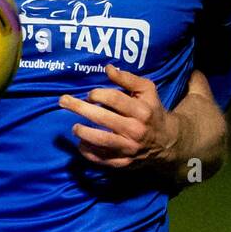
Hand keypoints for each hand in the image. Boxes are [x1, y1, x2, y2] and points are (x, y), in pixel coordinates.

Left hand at [59, 64, 179, 169]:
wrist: (167, 142)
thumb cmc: (152, 111)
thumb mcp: (147, 91)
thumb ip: (128, 79)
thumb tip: (108, 68)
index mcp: (142, 111)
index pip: (115, 99)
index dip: (98, 93)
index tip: (90, 94)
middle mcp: (135, 130)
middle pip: (103, 118)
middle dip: (80, 108)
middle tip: (63, 101)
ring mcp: (129, 149)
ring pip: (101, 141)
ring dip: (83, 132)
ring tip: (74, 127)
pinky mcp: (123, 163)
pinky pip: (102, 159)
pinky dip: (88, 152)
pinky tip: (81, 144)